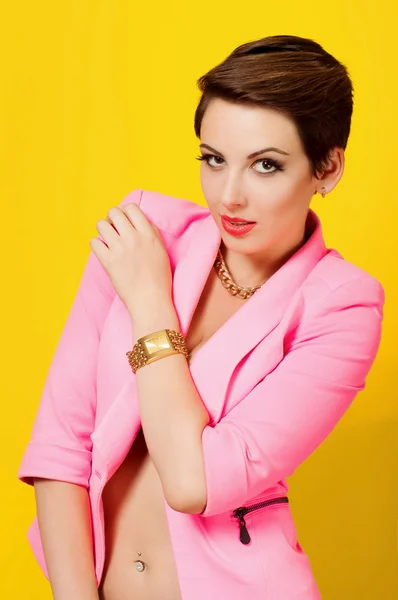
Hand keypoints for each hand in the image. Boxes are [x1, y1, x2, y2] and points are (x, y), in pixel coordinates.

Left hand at [89, 203, 172, 317]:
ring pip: (101, 225)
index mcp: (148, 234)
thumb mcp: (162, 251)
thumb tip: (141, 223)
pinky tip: (103, 252)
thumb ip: (152, 234)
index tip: (124, 221)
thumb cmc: (159, 279)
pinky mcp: (108, 262)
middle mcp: (133, 238)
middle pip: (114, 212)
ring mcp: (119, 249)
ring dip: (102, 230)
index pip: (131, 208)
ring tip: (107, 240)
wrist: (151, 301)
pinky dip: (96, 245)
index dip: (125, 211)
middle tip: (113, 229)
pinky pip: (94, 242)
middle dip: (111, 218)